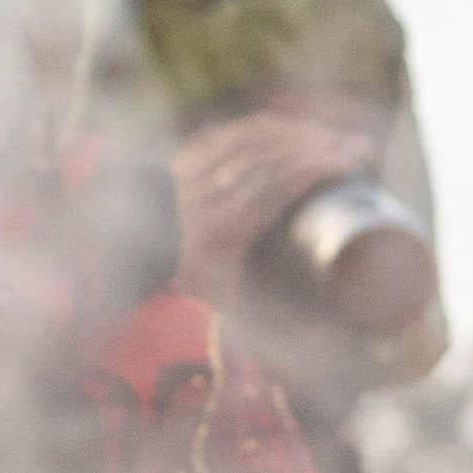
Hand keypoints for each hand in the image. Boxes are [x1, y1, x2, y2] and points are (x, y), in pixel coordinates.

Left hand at [170, 100, 420, 365]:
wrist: (117, 262)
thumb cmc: (178, 288)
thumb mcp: (223, 311)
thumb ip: (267, 328)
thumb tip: (320, 345)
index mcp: (223, 229)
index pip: (279, 184)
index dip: (320, 166)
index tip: (354, 157)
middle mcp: (208, 193)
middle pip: (271, 154)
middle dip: (319, 143)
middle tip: (355, 144)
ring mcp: (192, 170)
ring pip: (250, 137)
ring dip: (295, 132)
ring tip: (329, 135)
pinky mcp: (181, 159)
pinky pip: (226, 133)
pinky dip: (262, 128)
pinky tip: (285, 128)